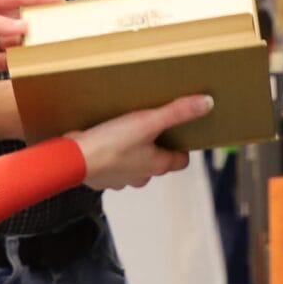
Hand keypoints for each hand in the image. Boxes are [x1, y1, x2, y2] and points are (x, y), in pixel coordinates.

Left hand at [0, 0, 61, 86]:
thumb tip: (24, 26)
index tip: (57, 2)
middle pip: (17, 19)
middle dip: (36, 23)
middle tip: (56, 27)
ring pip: (14, 40)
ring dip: (27, 44)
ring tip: (46, 47)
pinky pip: (5, 60)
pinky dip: (16, 62)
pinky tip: (27, 63)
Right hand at [69, 95, 212, 190]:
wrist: (75, 159)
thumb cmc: (112, 143)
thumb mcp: (148, 122)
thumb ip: (177, 112)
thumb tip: (207, 104)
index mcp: (156, 165)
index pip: (180, 161)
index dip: (182, 149)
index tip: (180, 135)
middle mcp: (140, 176)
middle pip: (156, 164)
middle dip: (156, 150)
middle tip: (152, 130)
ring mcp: (119, 179)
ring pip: (133, 167)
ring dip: (132, 154)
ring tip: (126, 134)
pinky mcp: (100, 177)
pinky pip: (111, 167)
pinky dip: (110, 158)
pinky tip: (104, 142)